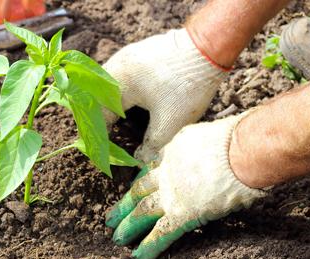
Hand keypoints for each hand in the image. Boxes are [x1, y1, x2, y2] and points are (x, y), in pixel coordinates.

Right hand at [103, 28, 227, 162]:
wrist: (209, 47)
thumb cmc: (188, 86)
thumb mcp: (169, 123)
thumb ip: (151, 144)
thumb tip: (140, 160)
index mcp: (117, 83)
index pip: (100, 115)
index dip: (102, 135)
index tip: (104, 150)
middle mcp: (116, 66)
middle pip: (99, 98)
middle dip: (103, 119)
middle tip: (108, 138)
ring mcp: (127, 56)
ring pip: (108, 86)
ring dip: (111, 104)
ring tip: (116, 123)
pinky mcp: (139, 52)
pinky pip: (121, 76)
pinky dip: (121, 92)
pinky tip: (130, 103)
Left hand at [106, 114, 265, 258]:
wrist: (245, 150)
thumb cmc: (243, 139)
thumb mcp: (216, 135)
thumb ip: (211, 148)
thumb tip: (225, 153)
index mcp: (176, 150)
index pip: (153, 168)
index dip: (141, 181)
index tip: (134, 190)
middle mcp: (168, 171)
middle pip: (140, 190)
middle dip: (125, 205)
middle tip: (111, 217)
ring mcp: (173, 193)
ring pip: (143, 211)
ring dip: (128, 226)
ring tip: (116, 239)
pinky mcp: (183, 213)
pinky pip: (162, 233)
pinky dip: (148, 246)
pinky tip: (138, 257)